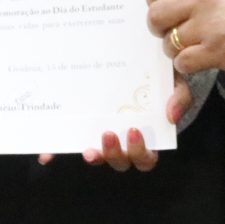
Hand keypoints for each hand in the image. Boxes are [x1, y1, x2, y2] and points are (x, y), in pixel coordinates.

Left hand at [33, 67, 190, 170]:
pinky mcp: (82, 130)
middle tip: (107, 134)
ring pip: (98, 157)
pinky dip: (56, 153)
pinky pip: (68, 146)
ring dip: (94, 156)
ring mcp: (101, 137)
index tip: (133, 131)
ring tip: (88, 148)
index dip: (139, 152)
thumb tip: (171, 115)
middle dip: (114, 154)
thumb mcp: (173, 83)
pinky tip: (46, 156)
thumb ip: (178, 97)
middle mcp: (122, 142)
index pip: (146, 157)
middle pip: (121, 162)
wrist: (140, 61)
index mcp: (146, 136)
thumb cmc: (158, 78)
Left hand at [146, 0, 224, 74]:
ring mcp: (205, 26)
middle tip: (175, 30)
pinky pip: (182, 62)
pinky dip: (188, 63)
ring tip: (195, 44)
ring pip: (168, 42)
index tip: (165, 9)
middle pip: (155, 15)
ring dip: (177, 48)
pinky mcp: (214, 52)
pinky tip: (202, 57)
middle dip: (161, 27)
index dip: (155, 0)